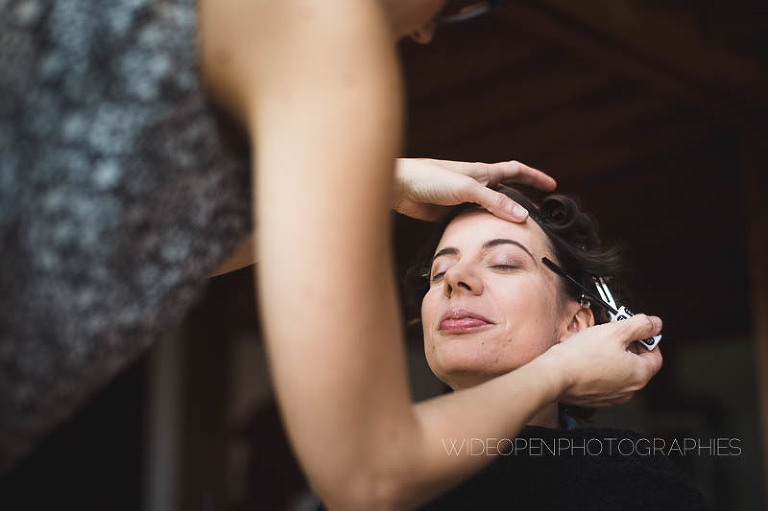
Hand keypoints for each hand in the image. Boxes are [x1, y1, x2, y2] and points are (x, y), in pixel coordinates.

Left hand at [392, 158, 556, 221]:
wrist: (400, 187)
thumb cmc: (430, 179)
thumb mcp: (467, 189)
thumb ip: (494, 202)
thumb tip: (523, 216)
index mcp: (483, 172)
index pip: (516, 171)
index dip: (535, 178)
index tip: (552, 186)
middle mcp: (475, 184)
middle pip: (505, 191)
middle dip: (523, 199)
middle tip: (538, 214)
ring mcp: (462, 199)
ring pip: (489, 209)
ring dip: (502, 217)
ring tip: (515, 233)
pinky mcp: (448, 213)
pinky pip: (471, 221)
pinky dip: (482, 228)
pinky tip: (485, 239)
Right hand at [535, 314, 663, 407]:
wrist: (554, 376)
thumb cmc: (581, 355)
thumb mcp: (615, 330)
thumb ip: (640, 325)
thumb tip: (656, 323)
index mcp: (639, 374)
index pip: (655, 355)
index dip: (647, 339)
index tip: (636, 330)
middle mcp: (629, 390)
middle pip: (638, 364)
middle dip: (628, 346)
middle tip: (613, 333)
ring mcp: (613, 397)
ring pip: (621, 373)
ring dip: (615, 358)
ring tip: (598, 345)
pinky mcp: (596, 399)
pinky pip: (606, 382)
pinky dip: (602, 370)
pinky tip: (588, 359)